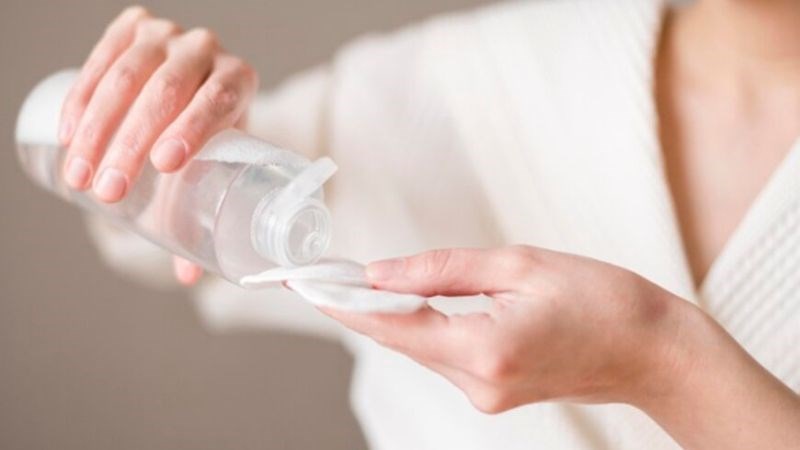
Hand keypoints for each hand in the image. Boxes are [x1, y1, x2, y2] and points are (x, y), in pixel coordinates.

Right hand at [62, 6, 258, 281]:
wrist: (200, 80)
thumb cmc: (214, 133)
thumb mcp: (221, 160)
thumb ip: (208, 208)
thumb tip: (190, 276)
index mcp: (239, 79)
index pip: (219, 98)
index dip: (193, 127)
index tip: (165, 165)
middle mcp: (206, 50)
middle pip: (167, 92)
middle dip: (132, 143)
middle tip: (109, 189)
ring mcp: (168, 36)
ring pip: (127, 76)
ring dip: (98, 128)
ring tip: (80, 175)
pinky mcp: (133, 27)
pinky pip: (101, 56)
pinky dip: (81, 97)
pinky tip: (67, 132)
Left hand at [322, 246, 693, 412]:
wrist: (652, 351)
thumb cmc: (602, 299)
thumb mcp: (520, 265)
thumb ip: (443, 270)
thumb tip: (383, 273)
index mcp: (486, 349)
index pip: (394, 327)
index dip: (347, 304)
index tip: (311, 285)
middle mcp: (479, 384)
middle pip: (402, 341)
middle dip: (365, 307)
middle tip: (331, 274)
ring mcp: (486, 396)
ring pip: (422, 349)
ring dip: (396, 317)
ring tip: (367, 283)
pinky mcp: (494, 395)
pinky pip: (446, 356)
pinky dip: (426, 329)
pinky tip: (419, 305)